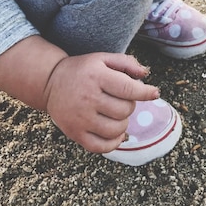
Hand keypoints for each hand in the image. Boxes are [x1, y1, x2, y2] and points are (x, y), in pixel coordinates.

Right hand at [44, 53, 158, 152]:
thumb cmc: (83, 70)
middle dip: (130, 105)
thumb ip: (126, 63)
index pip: (128, 88)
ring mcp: (80, 119)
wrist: (50, 83)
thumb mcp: (102, 58)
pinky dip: (115, 142)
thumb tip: (145, 74)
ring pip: (116, 129)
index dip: (145, 92)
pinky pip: (102, 146)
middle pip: (124, 110)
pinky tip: (116, 132)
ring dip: (124, 122)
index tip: (155, 93)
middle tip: (121, 98)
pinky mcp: (75, 134)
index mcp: (96, 77)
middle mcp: (88, 99)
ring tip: (117, 113)